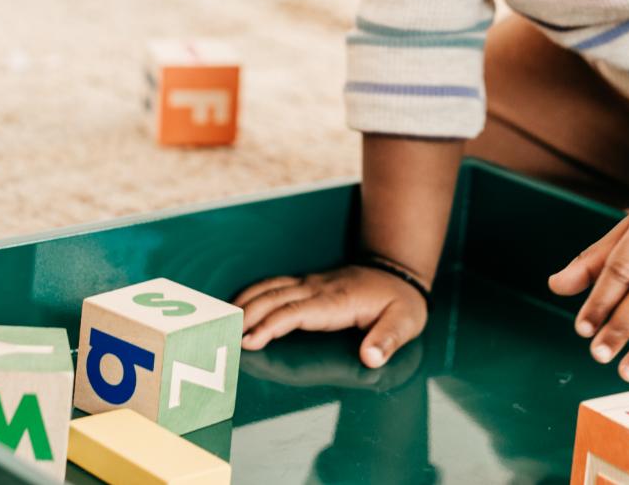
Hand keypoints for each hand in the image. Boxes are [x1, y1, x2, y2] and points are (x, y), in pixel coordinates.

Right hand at [235, 265, 428, 369]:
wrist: (397, 270)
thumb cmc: (400, 302)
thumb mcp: (405, 322)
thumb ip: (387, 340)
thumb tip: (370, 358)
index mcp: (337, 301)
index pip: (297, 312)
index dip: (272, 325)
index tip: (250, 339)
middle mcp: (318, 289)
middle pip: (276, 298)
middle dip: (248, 315)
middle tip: (224, 334)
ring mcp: (312, 283)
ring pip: (272, 288)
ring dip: (246, 301)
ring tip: (223, 319)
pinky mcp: (308, 283)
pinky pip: (276, 284)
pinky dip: (254, 292)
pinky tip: (239, 303)